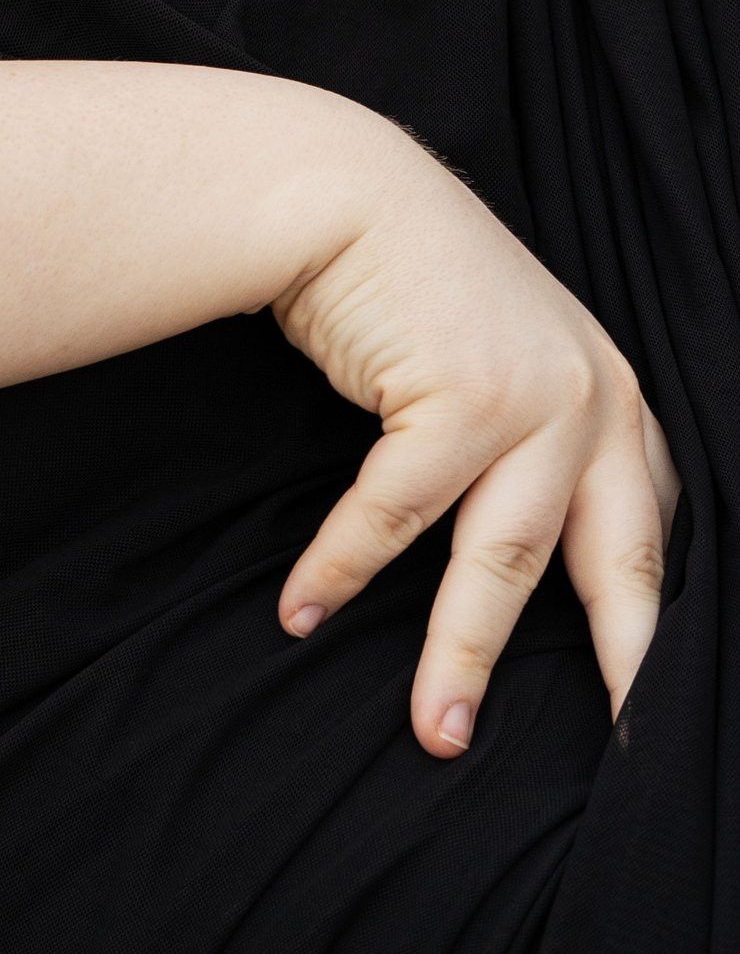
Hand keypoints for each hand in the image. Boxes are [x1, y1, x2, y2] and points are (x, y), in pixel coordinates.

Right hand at [271, 141, 679, 756]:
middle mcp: (595, 400)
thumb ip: (540, 441)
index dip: (650, 632)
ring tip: (433, 734)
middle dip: (615, 679)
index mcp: (615, 399)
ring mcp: (534, 398)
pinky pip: (395, 514)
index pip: (652, 538)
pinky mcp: (461, 397)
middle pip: (614, 572)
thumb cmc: (411, 282)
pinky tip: (301, 611)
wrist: (343, 189)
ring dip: (458, 658)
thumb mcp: (506, 355)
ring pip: (502, 564)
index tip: (645, 717)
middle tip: (614, 764)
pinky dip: (340, 568)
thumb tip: (542, 559)